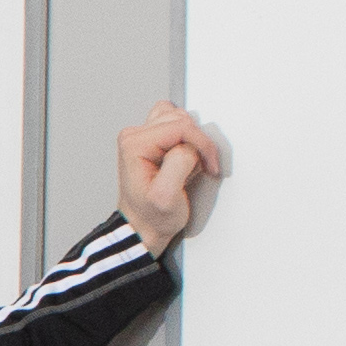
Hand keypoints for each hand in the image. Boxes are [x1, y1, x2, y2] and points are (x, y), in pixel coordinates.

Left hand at [117, 102, 228, 253]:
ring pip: (180, 118)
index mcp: (134, 145)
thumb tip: (189, 147)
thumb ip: (179, 164)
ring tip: (189, 165)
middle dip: (198, 144)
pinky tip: (186, 158)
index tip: (210, 165)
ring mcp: (143, 136)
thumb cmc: (152, 216)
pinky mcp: (153, 140)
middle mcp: (135, 136)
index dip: (202, 145)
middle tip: (197, 168)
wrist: (144, 227)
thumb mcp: (167, 196)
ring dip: (193, 140)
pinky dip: (189, 139)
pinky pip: (178, 125)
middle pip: (181, 120)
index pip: (181, 126)